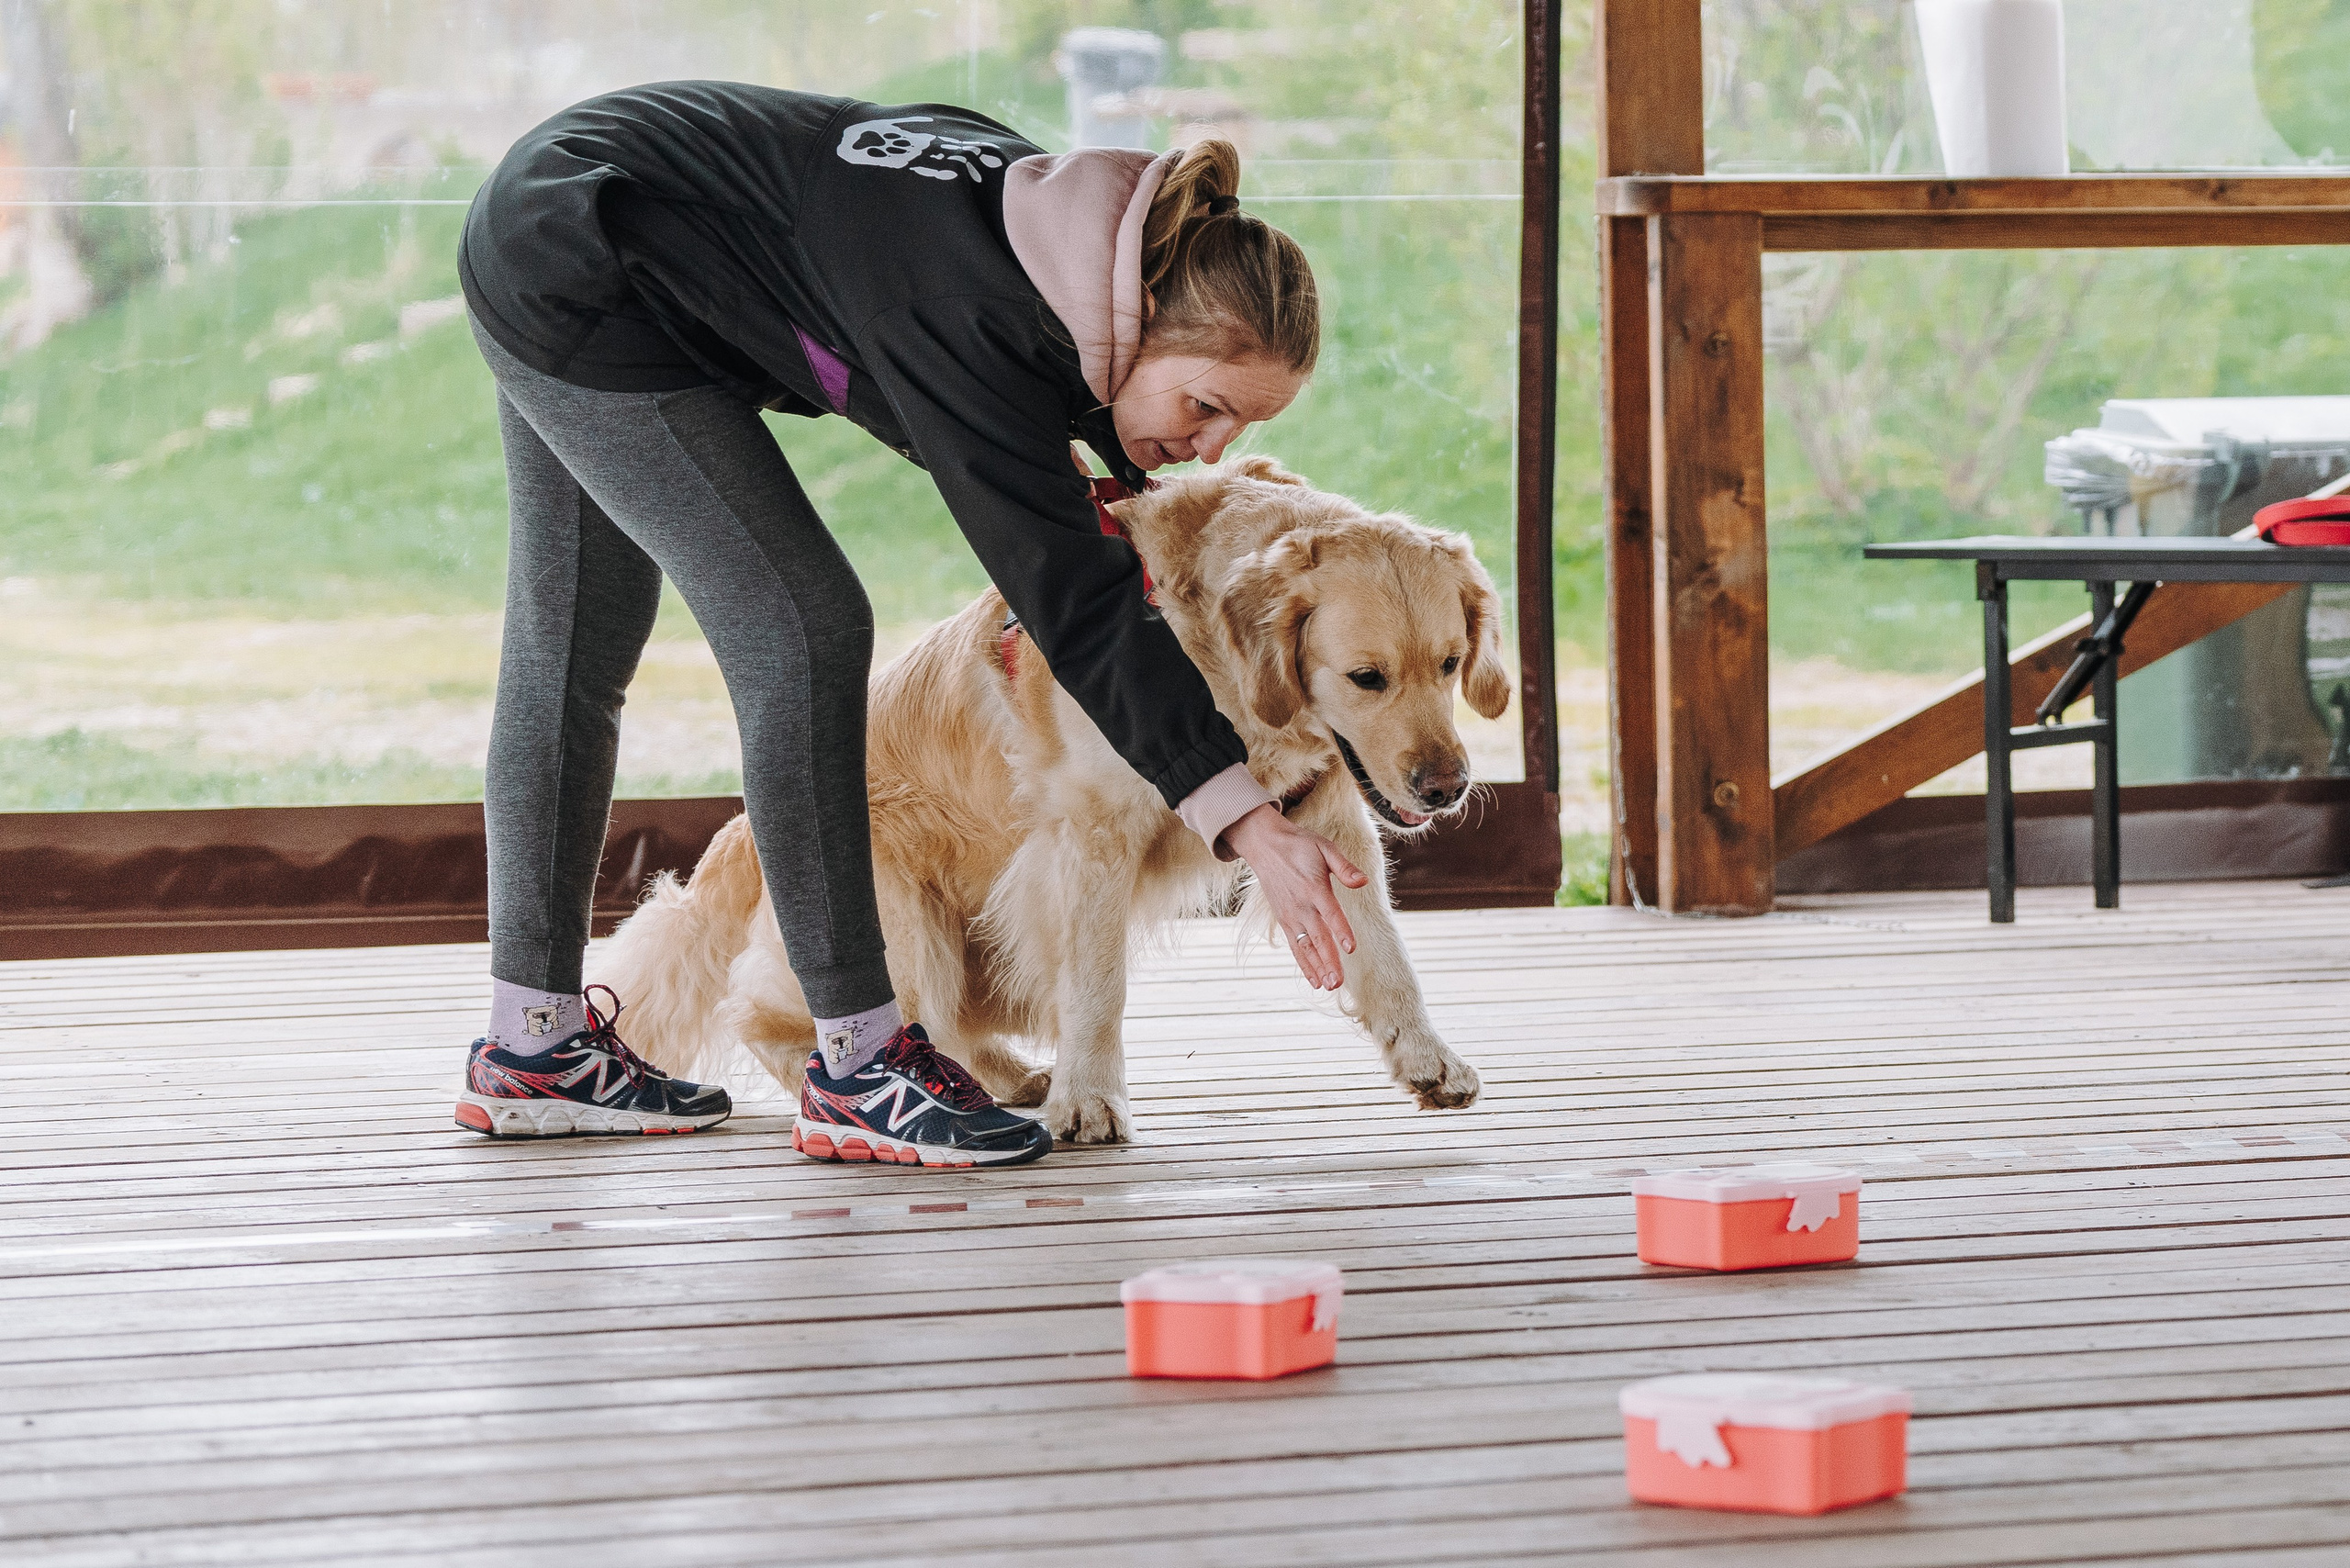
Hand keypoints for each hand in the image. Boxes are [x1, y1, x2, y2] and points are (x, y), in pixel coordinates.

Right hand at [1223, 803, 1366, 990]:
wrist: (1264, 844)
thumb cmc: (1299, 845)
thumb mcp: (1324, 847)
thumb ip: (1344, 867)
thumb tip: (1363, 881)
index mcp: (1314, 887)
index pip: (1330, 913)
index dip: (1341, 931)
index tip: (1351, 949)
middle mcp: (1301, 905)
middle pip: (1317, 937)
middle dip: (1328, 961)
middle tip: (1338, 982)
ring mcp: (1290, 915)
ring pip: (1305, 946)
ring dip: (1317, 968)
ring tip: (1329, 986)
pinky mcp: (1283, 920)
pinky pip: (1295, 946)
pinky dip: (1304, 964)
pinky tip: (1315, 980)